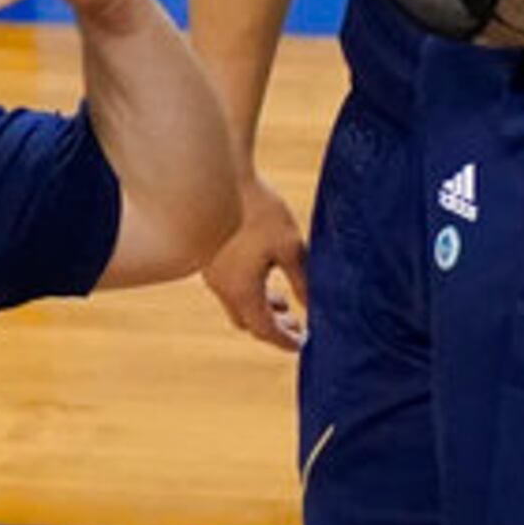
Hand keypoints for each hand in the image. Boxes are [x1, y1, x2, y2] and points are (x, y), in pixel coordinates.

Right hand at [202, 173, 310, 350]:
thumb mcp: (290, 246)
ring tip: (283, 299)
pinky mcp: (209, 259)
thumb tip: (314, 306)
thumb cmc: (256, 211)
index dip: (286, 340)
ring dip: (262, 307)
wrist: (217, 180)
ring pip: (239, 304)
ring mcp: (213, 274)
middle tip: (297, 324)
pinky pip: (231, 288)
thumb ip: (303, 280)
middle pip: (249, 322)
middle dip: (274, 326)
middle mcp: (224, 289)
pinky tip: (264, 273)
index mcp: (243, 291)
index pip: (266, 330)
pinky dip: (249, 291)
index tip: (303, 344)